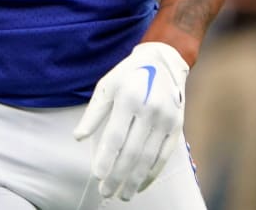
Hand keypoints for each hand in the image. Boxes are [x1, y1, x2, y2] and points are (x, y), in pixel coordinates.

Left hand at [73, 41, 188, 200]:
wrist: (163, 61)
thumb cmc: (128, 75)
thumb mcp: (106, 86)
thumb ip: (93, 113)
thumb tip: (78, 138)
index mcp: (129, 97)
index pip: (116, 136)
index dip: (106, 158)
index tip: (97, 176)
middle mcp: (150, 109)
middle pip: (132, 151)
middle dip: (118, 175)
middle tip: (106, 192)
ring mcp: (167, 119)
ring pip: (149, 158)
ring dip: (134, 180)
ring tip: (122, 194)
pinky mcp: (177, 126)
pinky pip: (164, 156)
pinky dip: (152, 173)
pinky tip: (140, 184)